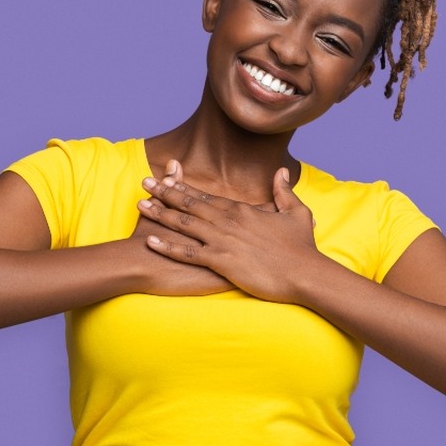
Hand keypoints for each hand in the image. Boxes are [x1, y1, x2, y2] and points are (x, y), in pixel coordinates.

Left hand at [137, 162, 326, 302]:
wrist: (305, 273)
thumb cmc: (302, 247)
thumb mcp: (296, 212)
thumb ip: (284, 191)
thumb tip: (281, 171)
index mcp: (241, 210)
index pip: (206, 195)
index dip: (184, 186)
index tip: (166, 177)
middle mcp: (227, 221)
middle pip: (189, 204)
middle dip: (164, 192)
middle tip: (144, 183)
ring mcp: (222, 241)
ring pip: (184, 224)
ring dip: (160, 214)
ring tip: (140, 205)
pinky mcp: (220, 261)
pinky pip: (187, 253)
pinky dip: (167, 246)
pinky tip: (150, 241)